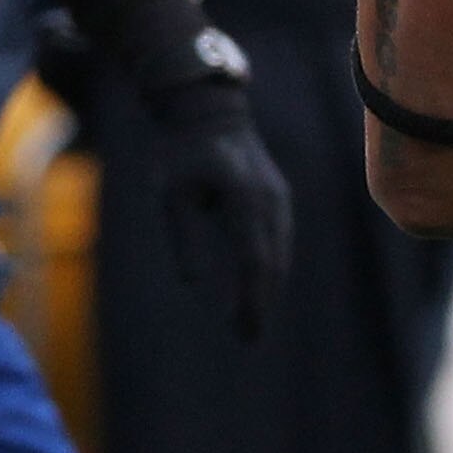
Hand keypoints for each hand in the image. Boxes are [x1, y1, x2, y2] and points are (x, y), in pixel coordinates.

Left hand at [154, 81, 292, 341]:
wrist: (210, 115)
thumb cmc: (182, 155)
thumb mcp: (172, 194)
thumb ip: (183, 236)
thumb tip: (193, 283)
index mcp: (244, 197)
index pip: (254, 258)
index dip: (251, 296)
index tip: (243, 327)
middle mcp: (269, 200)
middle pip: (272, 262)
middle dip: (261, 301)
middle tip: (248, 337)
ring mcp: (279, 200)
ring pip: (280, 254)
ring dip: (268, 288)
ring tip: (252, 320)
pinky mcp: (279, 201)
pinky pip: (279, 243)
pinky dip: (271, 270)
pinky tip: (260, 289)